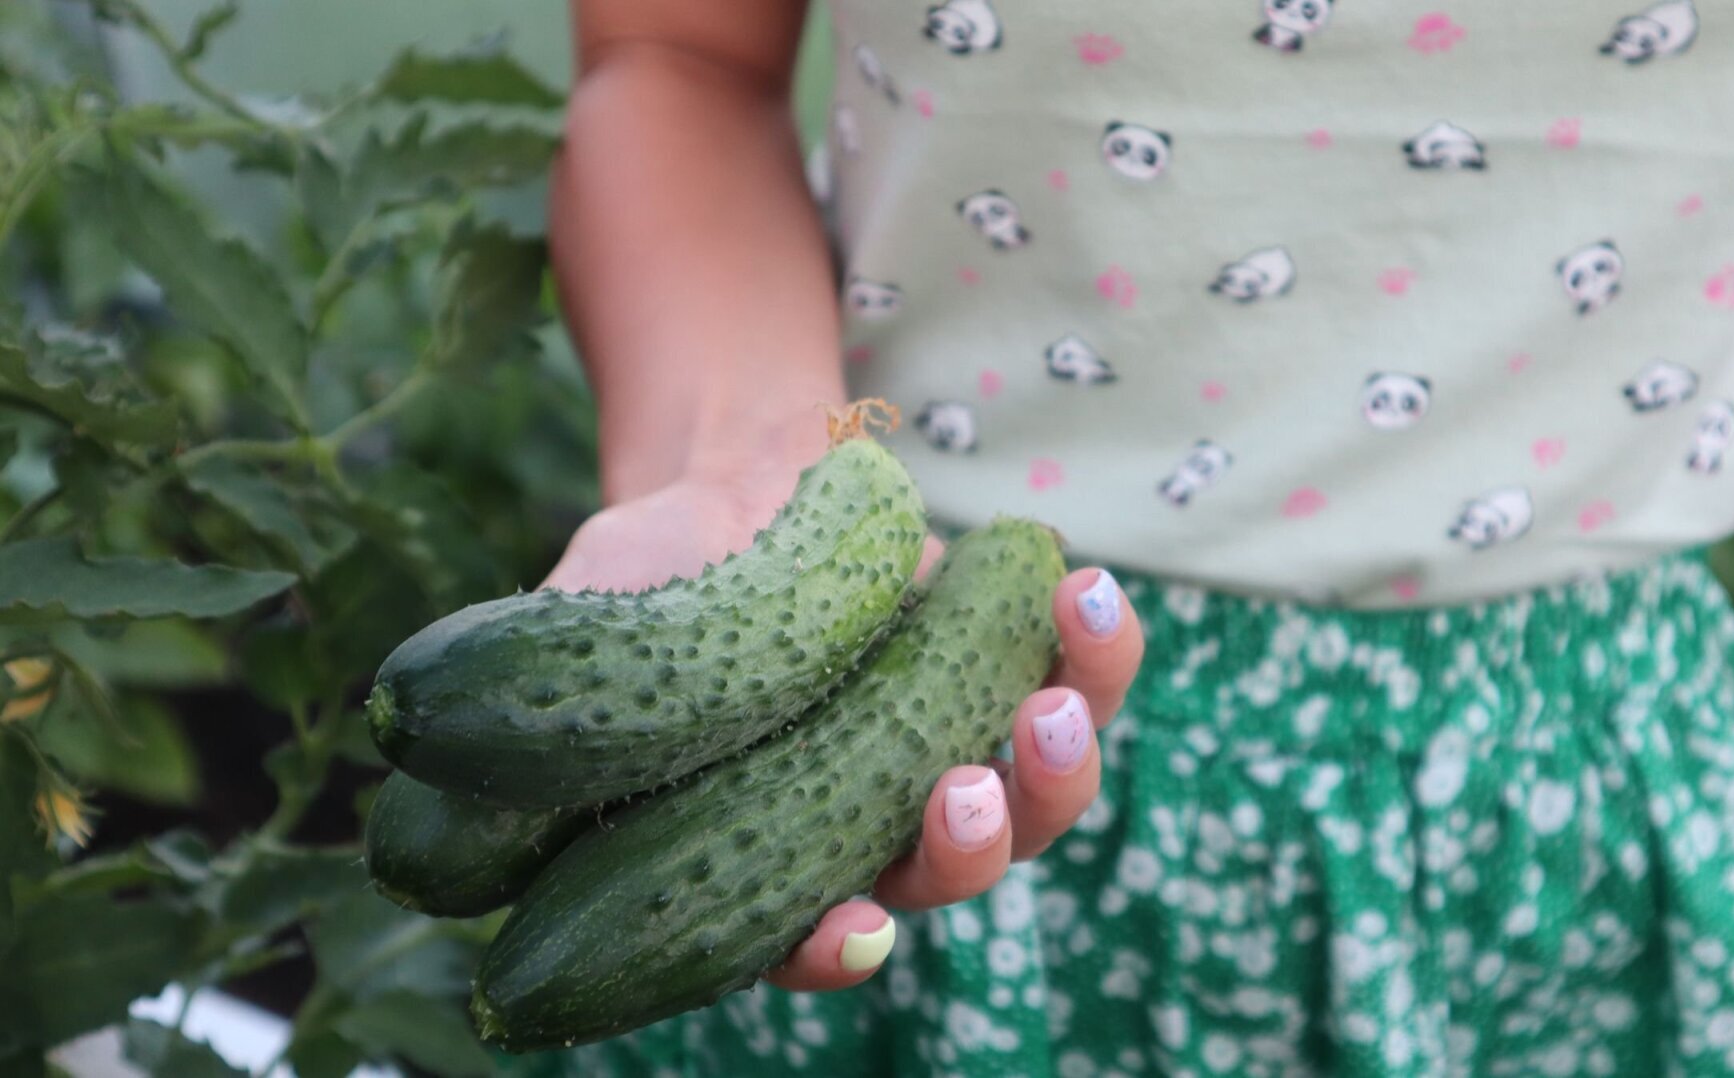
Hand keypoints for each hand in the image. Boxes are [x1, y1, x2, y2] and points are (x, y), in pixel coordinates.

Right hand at [542, 480, 1144, 993]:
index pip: (807, 934)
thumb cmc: (647, 577)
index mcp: (765, 848)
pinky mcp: (1011, 670)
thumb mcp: (587, 632)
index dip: (831, 948)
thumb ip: (543, 701)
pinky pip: (1081, 683)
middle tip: (962, 792)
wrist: (736, 484)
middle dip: (965, 850)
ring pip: (1036, 804)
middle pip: (942, 877)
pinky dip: (1097, 651)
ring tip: (1045, 700)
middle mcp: (873, 824)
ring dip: (1056, 768)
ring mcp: (951, 749)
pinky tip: (1081, 591)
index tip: (852, 928)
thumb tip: (421, 783)